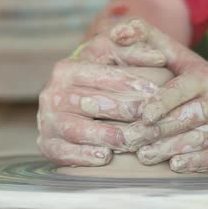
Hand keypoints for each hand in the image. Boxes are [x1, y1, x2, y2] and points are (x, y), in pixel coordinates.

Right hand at [37, 20, 172, 165]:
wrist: (64, 107)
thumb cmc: (95, 80)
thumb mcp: (109, 57)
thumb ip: (133, 51)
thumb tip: (160, 58)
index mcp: (67, 69)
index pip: (101, 75)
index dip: (129, 83)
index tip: (155, 93)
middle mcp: (53, 94)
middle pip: (91, 103)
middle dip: (123, 110)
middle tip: (150, 119)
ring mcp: (48, 121)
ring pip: (77, 129)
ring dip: (107, 136)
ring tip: (132, 140)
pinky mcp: (47, 145)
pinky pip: (63, 153)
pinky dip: (84, 156)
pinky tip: (106, 157)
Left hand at [114, 20, 207, 172]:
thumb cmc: (183, 74)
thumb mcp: (169, 51)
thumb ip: (144, 36)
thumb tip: (117, 30)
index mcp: (204, 77)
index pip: (182, 90)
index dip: (163, 102)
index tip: (144, 115)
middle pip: (186, 118)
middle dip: (157, 131)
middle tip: (130, 140)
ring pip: (197, 139)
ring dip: (170, 148)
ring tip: (145, 155)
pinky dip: (194, 162)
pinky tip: (173, 165)